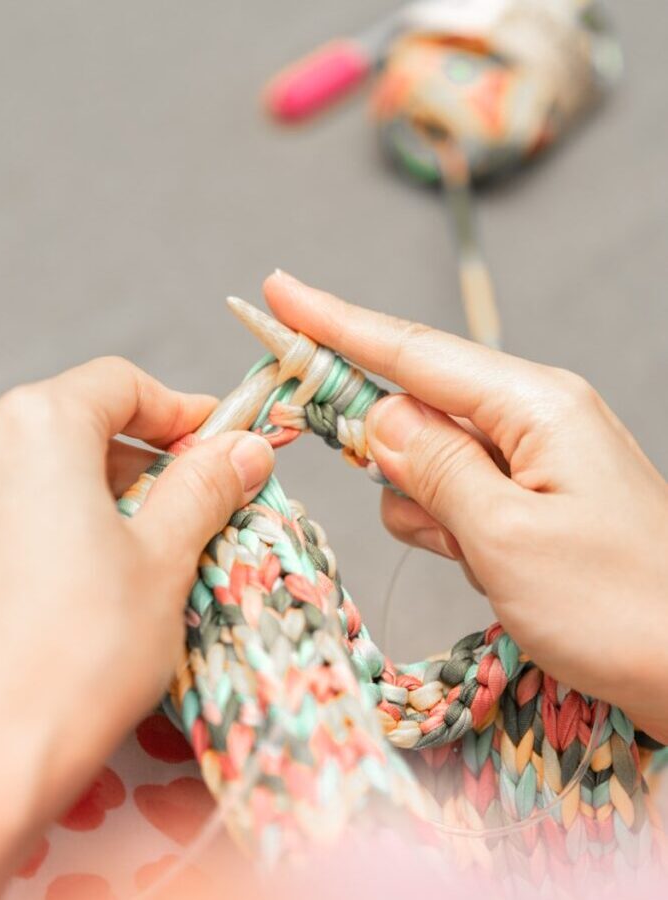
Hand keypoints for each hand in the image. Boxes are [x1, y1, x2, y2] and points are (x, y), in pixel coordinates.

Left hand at [0, 357, 273, 899]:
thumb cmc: (79, 655)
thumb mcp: (163, 560)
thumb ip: (204, 487)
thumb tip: (243, 449)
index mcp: (31, 427)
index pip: (119, 384)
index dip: (180, 410)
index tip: (220, 443)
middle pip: (72, 426)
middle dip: (137, 461)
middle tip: (188, 508)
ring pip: (29, 473)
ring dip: (89, 497)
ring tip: (133, 558)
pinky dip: (39, 530)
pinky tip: (69, 591)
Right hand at [264, 271, 667, 741]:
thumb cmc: (621, 606)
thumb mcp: (506, 538)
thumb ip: (433, 467)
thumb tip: (377, 416)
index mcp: (534, 405)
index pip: (412, 351)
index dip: (336, 323)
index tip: (279, 292)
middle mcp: (533, 417)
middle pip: (417, 404)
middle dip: (389, 453)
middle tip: (413, 504)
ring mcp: (532, 458)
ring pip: (428, 459)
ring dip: (427, 508)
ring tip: (477, 557)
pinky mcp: (528, 496)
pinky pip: (455, 494)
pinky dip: (450, 528)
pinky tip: (485, 564)